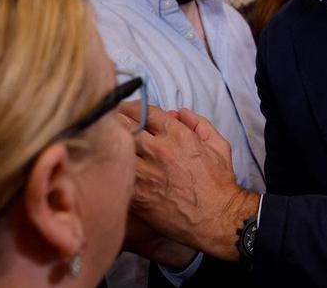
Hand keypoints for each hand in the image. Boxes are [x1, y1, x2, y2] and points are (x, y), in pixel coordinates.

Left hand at [121, 105, 260, 261]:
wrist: (217, 219)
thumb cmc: (219, 184)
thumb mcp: (219, 146)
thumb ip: (200, 124)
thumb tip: (180, 113)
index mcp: (179, 136)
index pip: (145, 111)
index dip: (133, 108)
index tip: (128, 111)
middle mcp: (160, 150)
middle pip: (124, 124)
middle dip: (116, 120)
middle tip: (110, 122)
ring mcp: (146, 173)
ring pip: (116, 149)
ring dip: (112, 145)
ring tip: (107, 144)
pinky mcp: (137, 195)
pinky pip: (116, 175)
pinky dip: (113, 169)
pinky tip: (111, 169)